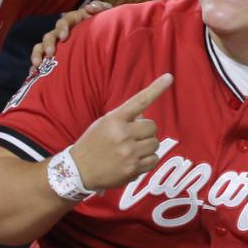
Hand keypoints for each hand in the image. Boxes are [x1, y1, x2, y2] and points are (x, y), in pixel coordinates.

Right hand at [30, 1, 111, 66]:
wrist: (108, 39)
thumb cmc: (107, 26)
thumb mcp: (107, 14)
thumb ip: (101, 8)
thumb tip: (89, 7)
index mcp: (74, 21)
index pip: (64, 21)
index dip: (62, 28)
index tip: (64, 37)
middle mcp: (62, 32)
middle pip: (50, 35)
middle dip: (48, 44)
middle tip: (50, 53)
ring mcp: (57, 45)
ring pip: (41, 47)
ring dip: (37, 54)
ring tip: (37, 65)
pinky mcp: (55, 57)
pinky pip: (42, 60)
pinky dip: (36, 66)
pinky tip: (33, 74)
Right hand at [68, 73, 171, 190]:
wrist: (79, 170)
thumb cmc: (93, 143)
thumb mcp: (104, 123)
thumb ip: (125, 117)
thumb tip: (145, 115)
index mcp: (114, 119)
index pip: (139, 101)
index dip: (156, 88)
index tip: (169, 77)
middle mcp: (122, 134)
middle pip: (152, 126)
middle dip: (146, 131)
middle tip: (132, 137)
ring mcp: (129, 152)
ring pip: (155, 143)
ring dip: (147, 146)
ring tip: (131, 150)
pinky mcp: (133, 169)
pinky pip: (154, 159)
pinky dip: (148, 160)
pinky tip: (134, 160)